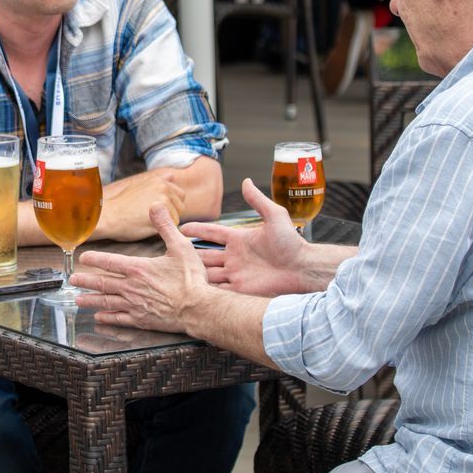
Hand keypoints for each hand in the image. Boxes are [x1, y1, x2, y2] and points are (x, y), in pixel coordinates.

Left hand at [72, 204, 212, 333]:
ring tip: (78, 300)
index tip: (84, 258)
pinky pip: (118, 319)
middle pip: (102, 283)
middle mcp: (131, 287)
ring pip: (106, 302)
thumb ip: (165, 226)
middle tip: (73, 280)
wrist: (198, 308)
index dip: (94, 259)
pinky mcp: (141, 320)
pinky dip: (107, 317)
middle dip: (85, 281)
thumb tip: (156, 205)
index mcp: (138, 268)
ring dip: (90, 300)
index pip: (109, 262)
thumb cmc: (191, 279)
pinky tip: (100, 316)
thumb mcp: (180, 247)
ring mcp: (135, 305)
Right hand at [94, 168, 188, 240]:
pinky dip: (161, 230)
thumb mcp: (140, 186)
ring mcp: (163, 201)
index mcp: (160, 181)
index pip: (180, 195)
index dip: (171, 205)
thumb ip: (158, 182)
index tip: (157, 210)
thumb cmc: (122, 205)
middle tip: (150, 217)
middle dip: (170, 214)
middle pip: (181, 207)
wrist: (108, 216)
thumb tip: (172, 175)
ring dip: (165, 223)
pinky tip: (146, 226)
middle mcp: (164, 188)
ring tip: (146, 221)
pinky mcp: (160, 215)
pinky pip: (170, 227)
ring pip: (176, 218)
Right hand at [181, 177, 311, 296]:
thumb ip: (258, 200)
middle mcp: (235, 257)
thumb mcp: (275, 216)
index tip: (180, 228)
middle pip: (205, 255)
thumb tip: (246, 181)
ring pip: (208, 274)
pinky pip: (219, 291)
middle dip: (188, 255)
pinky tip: (193, 291)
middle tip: (170, 253)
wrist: (302, 269)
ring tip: (176, 274)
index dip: (197, 230)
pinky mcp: (241, 290)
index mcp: (240, 239)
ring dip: (195, 274)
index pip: (212, 233)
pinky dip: (207, 291)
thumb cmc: (292, 243)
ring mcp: (237, 274)